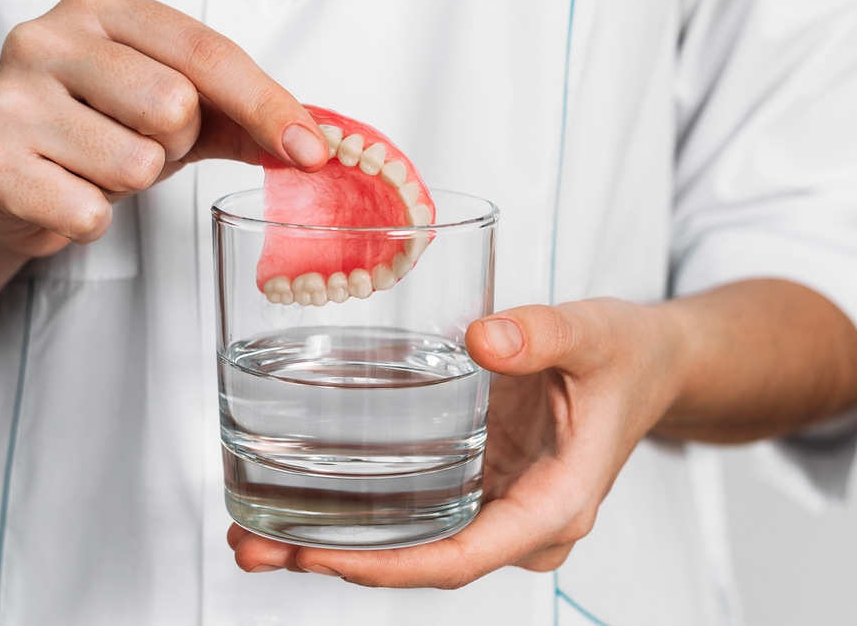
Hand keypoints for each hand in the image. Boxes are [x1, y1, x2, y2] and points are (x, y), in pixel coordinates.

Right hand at [0, 0, 327, 257]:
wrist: (8, 174)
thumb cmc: (98, 128)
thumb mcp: (174, 107)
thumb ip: (243, 115)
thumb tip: (314, 143)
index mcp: (103, 9)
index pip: (207, 52)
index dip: (267, 105)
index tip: (310, 150)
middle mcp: (47, 37)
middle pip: (174, 105)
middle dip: (175, 143)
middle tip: (138, 142)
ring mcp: (9, 96)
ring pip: (134, 163)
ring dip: (131, 183)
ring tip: (98, 167)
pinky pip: (89, 212)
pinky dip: (91, 219)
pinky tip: (66, 193)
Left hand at [227, 298, 683, 586]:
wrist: (647, 363)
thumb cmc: (626, 356)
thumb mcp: (593, 335)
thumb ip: (542, 334)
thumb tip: (480, 340)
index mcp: (555, 503)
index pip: (464, 556)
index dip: (391, 565)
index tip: (324, 558)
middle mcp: (522, 519)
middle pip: (422, 559)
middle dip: (338, 560)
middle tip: (255, 547)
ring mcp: (498, 504)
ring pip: (412, 542)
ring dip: (335, 543)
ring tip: (252, 533)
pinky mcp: (479, 481)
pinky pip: (417, 510)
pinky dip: (361, 511)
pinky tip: (303, 498)